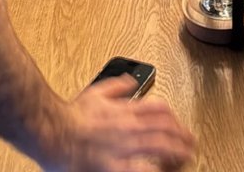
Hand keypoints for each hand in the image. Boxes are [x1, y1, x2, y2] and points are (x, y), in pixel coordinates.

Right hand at [56, 75, 195, 171]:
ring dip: (176, 152)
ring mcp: (123, 147)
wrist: (53, 131)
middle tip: (190, 145)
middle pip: (164, 129)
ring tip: (185, 159)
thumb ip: (117, 86)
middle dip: (181, 137)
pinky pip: (140, 169)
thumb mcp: (96, 92)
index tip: (180, 126)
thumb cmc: (71, 115)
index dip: (174, 118)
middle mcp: (128, 127)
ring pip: (159, 147)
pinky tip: (161, 171)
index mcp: (125, 110)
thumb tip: (131, 81)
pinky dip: (153, 170)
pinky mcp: (113, 166)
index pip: (159, 110)